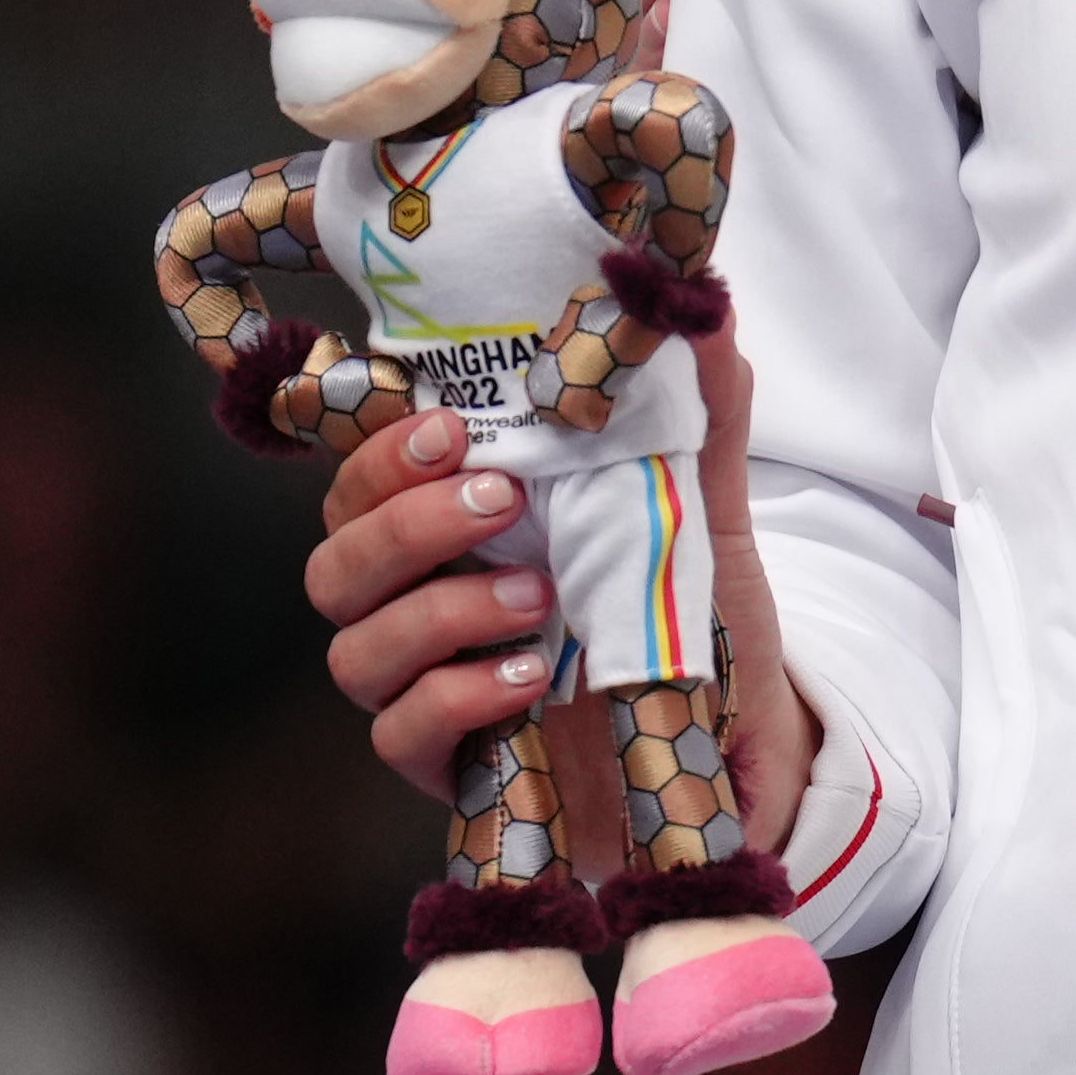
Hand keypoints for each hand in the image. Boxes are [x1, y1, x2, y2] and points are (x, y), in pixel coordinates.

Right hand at [309, 321, 805, 851]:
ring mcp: (423, 689)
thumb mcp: (704, 506)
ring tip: (534, 597)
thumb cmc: (690, 614)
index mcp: (454, 530)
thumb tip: (698, 309)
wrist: (739, 739)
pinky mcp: (448, 765)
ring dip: (435, 612)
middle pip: (336, 560)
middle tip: (500, 500)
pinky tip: (522, 679)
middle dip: (405, 521)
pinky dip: (454, 697)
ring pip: (354, 649)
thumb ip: (698, 411)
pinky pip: (401, 732)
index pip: (363, 482)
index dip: (382, 452)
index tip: (452, 425)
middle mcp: (419, 604)